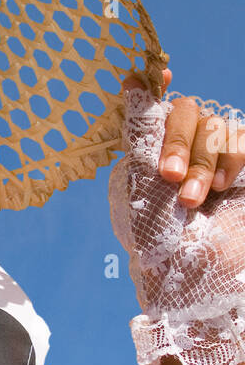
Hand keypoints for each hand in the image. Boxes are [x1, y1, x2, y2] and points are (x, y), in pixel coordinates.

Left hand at [109, 74, 244, 364]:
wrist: (200, 286)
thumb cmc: (163, 249)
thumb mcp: (140, 197)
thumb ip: (140, 143)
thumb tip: (131, 85)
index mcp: (149, 155)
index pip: (151, 106)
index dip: (150, 87)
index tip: (148, 78)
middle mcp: (182, 150)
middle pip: (186, 112)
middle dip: (180, 143)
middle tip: (172, 180)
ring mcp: (216, 157)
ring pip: (216, 127)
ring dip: (205, 159)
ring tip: (198, 199)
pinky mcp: (242, 167)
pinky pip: (242, 138)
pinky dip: (233, 156)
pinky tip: (224, 185)